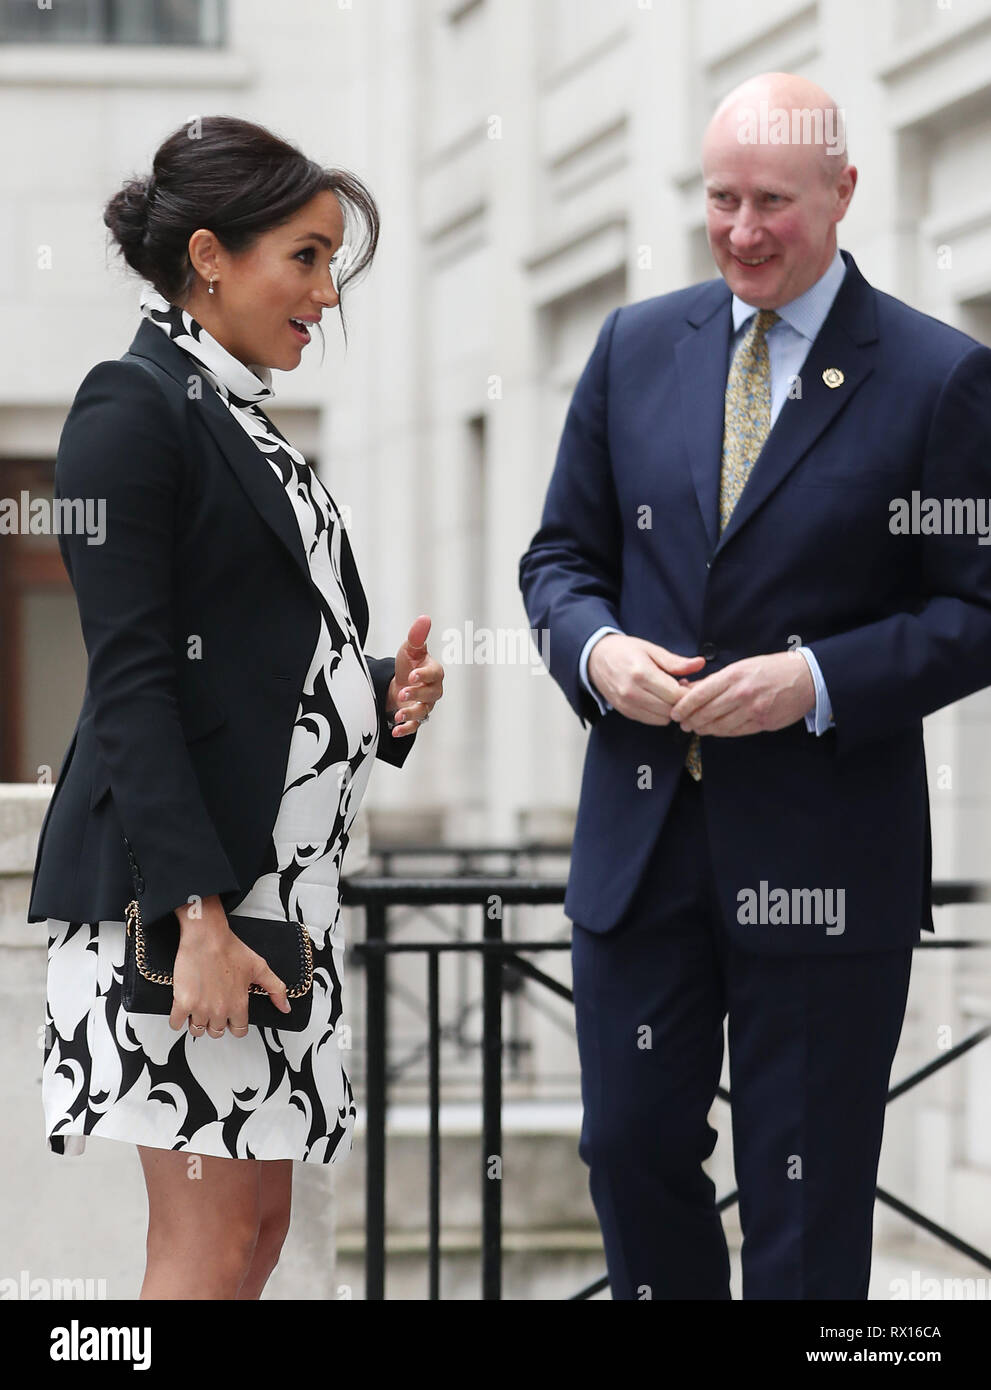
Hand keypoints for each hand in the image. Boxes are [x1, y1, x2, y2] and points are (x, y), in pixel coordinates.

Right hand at [169, 895, 291, 1037]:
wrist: (206, 936)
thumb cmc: (231, 949)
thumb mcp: (260, 967)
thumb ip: (276, 989)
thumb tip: (285, 1007)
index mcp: (239, 1004)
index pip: (239, 1031)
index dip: (235, 1025)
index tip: (230, 1018)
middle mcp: (220, 1010)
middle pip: (217, 1032)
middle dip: (216, 1024)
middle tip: (213, 1009)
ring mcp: (200, 1008)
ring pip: (197, 1030)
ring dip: (197, 1022)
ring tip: (198, 1009)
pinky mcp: (182, 1002)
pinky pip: (176, 1024)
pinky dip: (178, 1020)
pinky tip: (182, 1010)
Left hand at [387, 614, 444, 736]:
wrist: (400, 682)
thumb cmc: (409, 663)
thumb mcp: (410, 649)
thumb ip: (417, 636)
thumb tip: (424, 617)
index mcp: (434, 672)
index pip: (434, 674)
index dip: (424, 676)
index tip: (412, 676)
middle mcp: (433, 690)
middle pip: (431, 694)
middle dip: (417, 694)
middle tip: (402, 693)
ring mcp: (426, 705)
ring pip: (424, 712)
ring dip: (411, 714)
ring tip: (397, 715)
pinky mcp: (417, 717)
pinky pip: (415, 726)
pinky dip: (406, 729)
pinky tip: (394, 730)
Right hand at [587, 634, 706, 724]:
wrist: (596, 658)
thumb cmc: (625, 651)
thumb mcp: (651, 650)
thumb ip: (676, 662)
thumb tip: (700, 663)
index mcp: (642, 673)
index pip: (675, 694)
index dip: (688, 692)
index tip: (690, 684)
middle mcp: (633, 692)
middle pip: (670, 708)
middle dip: (681, 701)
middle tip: (681, 688)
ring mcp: (627, 704)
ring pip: (662, 718)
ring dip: (670, 709)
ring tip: (668, 694)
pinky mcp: (625, 712)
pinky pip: (651, 720)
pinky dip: (659, 713)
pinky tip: (658, 700)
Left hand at [668, 651, 814, 735]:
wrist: (805, 677)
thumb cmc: (772, 669)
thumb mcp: (742, 666)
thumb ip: (716, 679)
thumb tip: (690, 687)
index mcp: (734, 675)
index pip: (700, 694)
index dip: (683, 707)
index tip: (675, 713)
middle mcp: (742, 693)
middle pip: (706, 713)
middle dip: (691, 721)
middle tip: (683, 724)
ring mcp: (753, 710)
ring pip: (719, 726)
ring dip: (704, 729)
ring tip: (697, 728)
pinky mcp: (763, 722)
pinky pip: (736, 731)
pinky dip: (722, 732)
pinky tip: (715, 730)